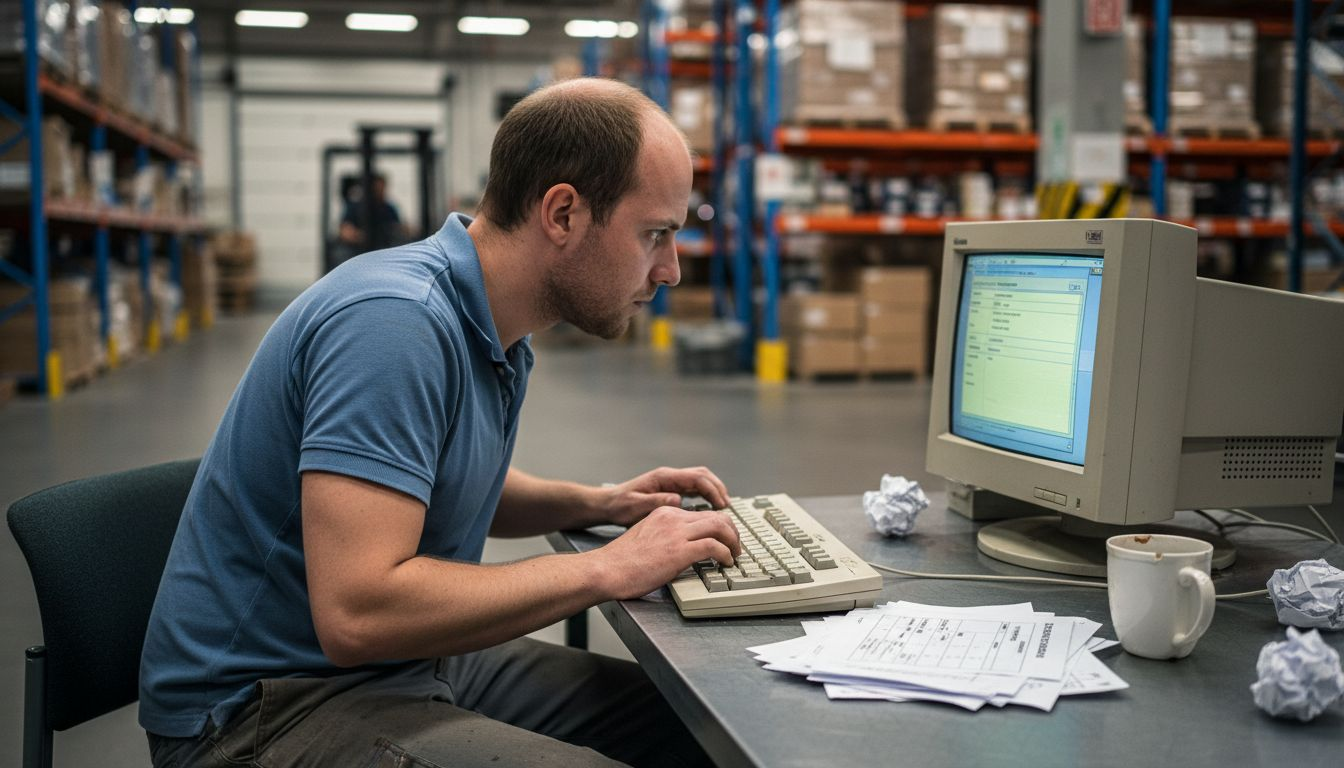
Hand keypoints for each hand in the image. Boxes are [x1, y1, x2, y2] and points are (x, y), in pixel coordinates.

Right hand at [593, 506, 740, 599]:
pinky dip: (725, 554)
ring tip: (735, 555)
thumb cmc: (621, 562)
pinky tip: (726, 562)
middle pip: (716, 516)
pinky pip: (714, 546)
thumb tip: (682, 547)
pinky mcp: (679, 551)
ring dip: (733, 541)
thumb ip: (665, 536)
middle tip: (736, 546)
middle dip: (732, 531)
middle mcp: (673, 518)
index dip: (719, 526)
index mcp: (664, 512)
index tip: (725, 538)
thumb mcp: (646, 537)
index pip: (702, 513)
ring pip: (720, 526)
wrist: (606, 570)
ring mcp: (676, 533)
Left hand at [600, 466, 729, 526]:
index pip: (696, 477)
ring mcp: (670, 482)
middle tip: (727, 506)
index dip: (712, 489)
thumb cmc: (620, 506)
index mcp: (664, 477)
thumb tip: (678, 499)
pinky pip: (694, 489)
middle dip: (718, 488)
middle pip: (702, 475)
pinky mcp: (670, 490)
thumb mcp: (635, 506)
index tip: (722, 504)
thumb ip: (656, 501)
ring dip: (714, 491)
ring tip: (723, 507)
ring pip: (700, 481)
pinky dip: (706, 496)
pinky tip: (710, 509)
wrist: (608, 504)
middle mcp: (669, 477)